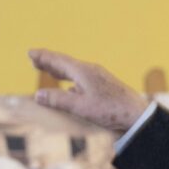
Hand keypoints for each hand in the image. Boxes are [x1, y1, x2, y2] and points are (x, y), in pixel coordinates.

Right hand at [29, 49, 148, 131]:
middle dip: (49, 62)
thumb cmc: (111, 110)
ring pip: (75, 72)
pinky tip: (70, 88)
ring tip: (49, 70)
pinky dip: (71, 81)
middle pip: (66, 64)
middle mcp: (91, 71)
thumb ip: (59, 100)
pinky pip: (83, 80)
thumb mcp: (81, 107)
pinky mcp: (106, 88)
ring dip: (60, 71)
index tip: (30, 53)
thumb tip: (38, 94)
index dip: (43, 57)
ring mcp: (99, 79)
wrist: (138, 116)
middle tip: (34, 59)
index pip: (58, 60)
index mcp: (84, 71)